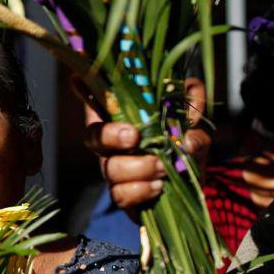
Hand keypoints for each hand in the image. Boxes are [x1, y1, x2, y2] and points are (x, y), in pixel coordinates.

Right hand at [80, 77, 210, 212]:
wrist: (195, 183)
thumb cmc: (186, 142)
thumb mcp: (193, 119)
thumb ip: (192, 101)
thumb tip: (189, 89)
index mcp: (123, 118)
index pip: (95, 99)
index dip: (83, 90)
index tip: (77, 78)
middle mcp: (112, 143)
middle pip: (94, 136)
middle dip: (112, 136)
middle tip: (134, 137)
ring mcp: (114, 170)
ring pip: (111, 168)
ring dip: (138, 167)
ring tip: (162, 167)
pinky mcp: (124, 195)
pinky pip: (121, 195)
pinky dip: (141, 190)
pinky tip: (158, 186)